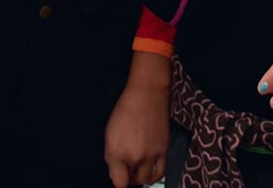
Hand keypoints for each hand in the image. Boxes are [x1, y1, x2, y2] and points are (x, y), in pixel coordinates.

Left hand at [105, 52, 169, 187]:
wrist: (147, 94)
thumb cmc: (127, 109)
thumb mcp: (109, 134)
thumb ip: (111, 157)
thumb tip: (115, 172)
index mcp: (117, 152)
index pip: (118, 183)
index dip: (118, 180)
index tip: (118, 176)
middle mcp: (134, 156)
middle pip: (131, 181)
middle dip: (128, 177)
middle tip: (127, 168)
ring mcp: (150, 154)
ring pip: (146, 179)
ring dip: (141, 177)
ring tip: (138, 170)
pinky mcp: (163, 150)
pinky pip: (160, 172)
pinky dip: (155, 176)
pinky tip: (151, 172)